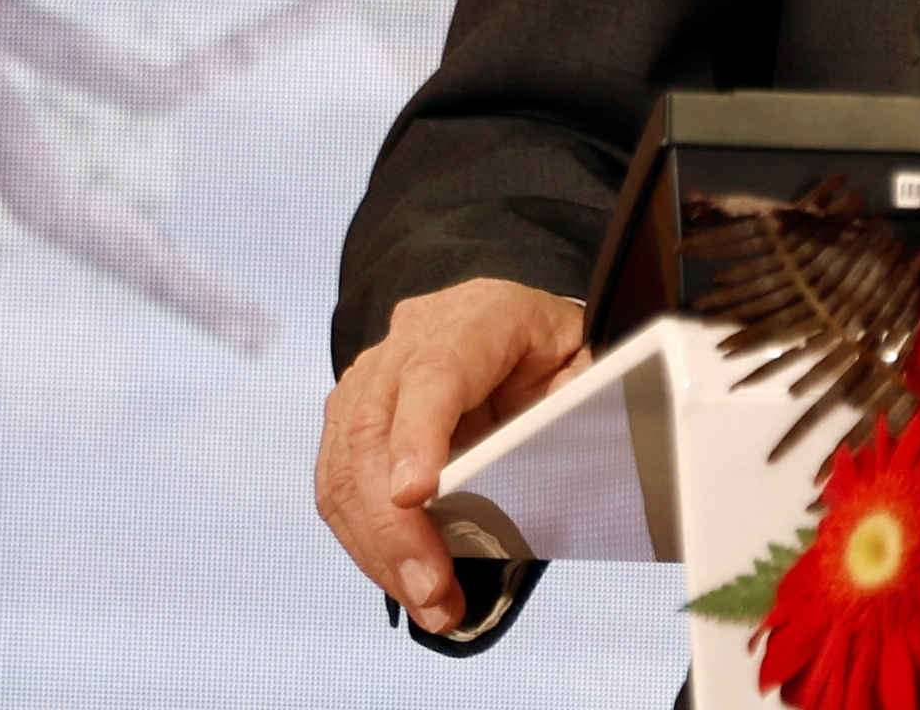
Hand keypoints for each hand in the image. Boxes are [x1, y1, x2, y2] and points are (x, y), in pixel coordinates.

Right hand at [313, 278, 587, 632]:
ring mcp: (372, 377)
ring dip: (377, 546)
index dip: (418, 435)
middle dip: (394, 524)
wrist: (510, 321)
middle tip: (431, 590)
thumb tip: (564, 463)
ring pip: (345, 465)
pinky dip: (364, 541)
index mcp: (476, 317)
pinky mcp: (350, 415)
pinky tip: (399, 579)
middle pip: (373, 429)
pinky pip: (337, 485)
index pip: (433, 372)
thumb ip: (576, 407)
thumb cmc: (549, 350)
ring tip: (425, 602)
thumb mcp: (582, 366)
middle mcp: (410, 339)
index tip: (415, 495)